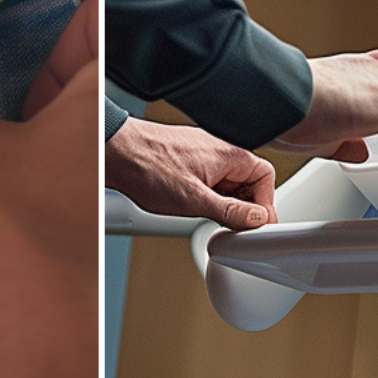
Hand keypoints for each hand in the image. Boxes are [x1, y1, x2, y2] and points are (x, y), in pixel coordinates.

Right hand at [0, 11, 98, 377]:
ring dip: (8, 148)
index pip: (98, 4)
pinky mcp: (75, 259)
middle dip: (27, 76)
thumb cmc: (15, 284)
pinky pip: (36, 202)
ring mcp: (100, 209)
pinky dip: (2, 203)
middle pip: (75, 80)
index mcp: (97, 108)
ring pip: (51, 146)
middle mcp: (113, 154)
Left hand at [105, 119, 277, 230]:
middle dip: (244, 206)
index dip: (265, 205)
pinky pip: (211, 181)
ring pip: (229, 183)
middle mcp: (219, 150)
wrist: (111, 151)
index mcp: (228, 154)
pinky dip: (209, 197)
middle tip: (233, 226)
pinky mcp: (188, 160)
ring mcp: (203, 154)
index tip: (257, 225)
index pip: (266, 177)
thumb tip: (256, 219)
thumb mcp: (193, 200)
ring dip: (225, 203)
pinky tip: (194, 208)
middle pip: (249, 181)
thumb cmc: (146, 166)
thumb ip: (230, 211)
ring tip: (208, 217)